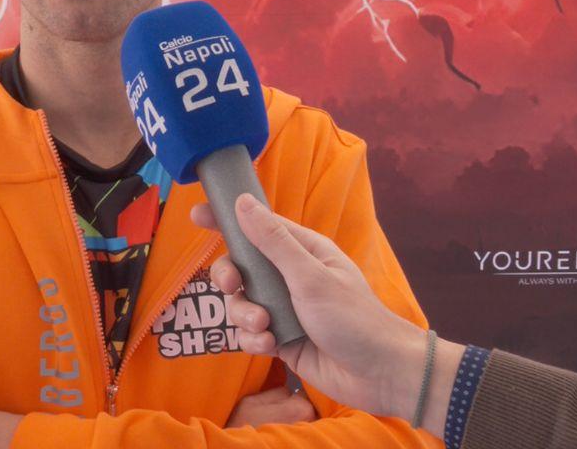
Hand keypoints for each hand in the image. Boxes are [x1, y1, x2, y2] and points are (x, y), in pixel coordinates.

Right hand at [190, 195, 461, 428]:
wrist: (378, 375)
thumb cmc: (353, 318)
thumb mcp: (310, 276)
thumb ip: (273, 241)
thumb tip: (243, 202)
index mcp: (302, 252)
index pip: (258, 227)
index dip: (227, 221)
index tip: (197, 215)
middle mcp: (290, 277)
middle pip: (240, 268)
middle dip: (231, 279)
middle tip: (233, 287)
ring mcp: (284, 308)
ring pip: (241, 304)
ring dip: (245, 316)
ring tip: (264, 327)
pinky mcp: (280, 339)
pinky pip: (249, 333)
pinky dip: (254, 340)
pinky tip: (271, 346)